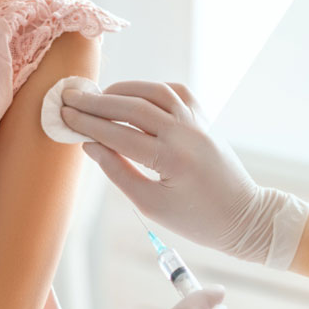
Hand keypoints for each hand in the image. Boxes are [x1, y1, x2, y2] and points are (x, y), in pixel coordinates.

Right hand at [61, 81, 308, 266]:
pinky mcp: (205, 119)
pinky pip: (176, 92)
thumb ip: (118, 172)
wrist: (244, 217)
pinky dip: (152, 88)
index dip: (88, 124)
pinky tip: (134, 96)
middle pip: (133, 107)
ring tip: (98, 97)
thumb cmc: (196, 220)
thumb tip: (90, 146)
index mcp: (170, 159)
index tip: (64, 116)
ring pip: (155, 92)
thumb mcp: (151, 205)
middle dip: (97, 102)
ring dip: (123, 90)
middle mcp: (185, 133)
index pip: (119, 134)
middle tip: (70, 98)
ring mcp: (198, 122)